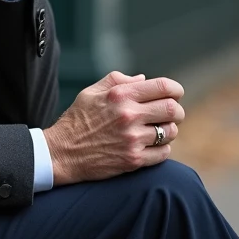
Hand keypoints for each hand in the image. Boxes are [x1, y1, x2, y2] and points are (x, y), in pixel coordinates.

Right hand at [43, 71, 184, 185]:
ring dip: (168, 131)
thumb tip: (144, 79)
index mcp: (120, 95)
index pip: (164, 87)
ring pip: (170, 132)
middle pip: (173, 109)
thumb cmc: (77, 120)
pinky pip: (163, 153)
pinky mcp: (133, 160)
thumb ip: (118, 80)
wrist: (62, 153)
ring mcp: (132, 139)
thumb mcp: (91, 92)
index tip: (175, 95)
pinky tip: (150, 146)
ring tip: (157, 131)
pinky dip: (162, 149)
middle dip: (176, 111)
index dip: (176, 90)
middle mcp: (128, 115)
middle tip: (171, 115)